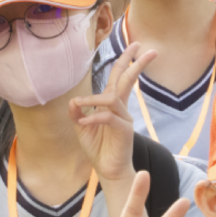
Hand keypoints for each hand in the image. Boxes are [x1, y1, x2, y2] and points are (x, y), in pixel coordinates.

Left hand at [70, 42, 155, 183]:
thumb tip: (73, 101)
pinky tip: (83, 123)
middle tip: (142, 46)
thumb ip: (77, 114)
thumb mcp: (82, 129)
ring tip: (78, 106)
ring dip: (93, 99)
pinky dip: (94, 118)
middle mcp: (120, 108)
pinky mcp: (124, 131)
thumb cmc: (98, 149)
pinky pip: (109, 117)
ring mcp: (124, 119)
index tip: (134, 47)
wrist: (109, 171)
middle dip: (133, 61)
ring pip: (113, 97)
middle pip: (127, 79)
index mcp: (112, 105)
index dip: (125, 61)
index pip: (120, 78)